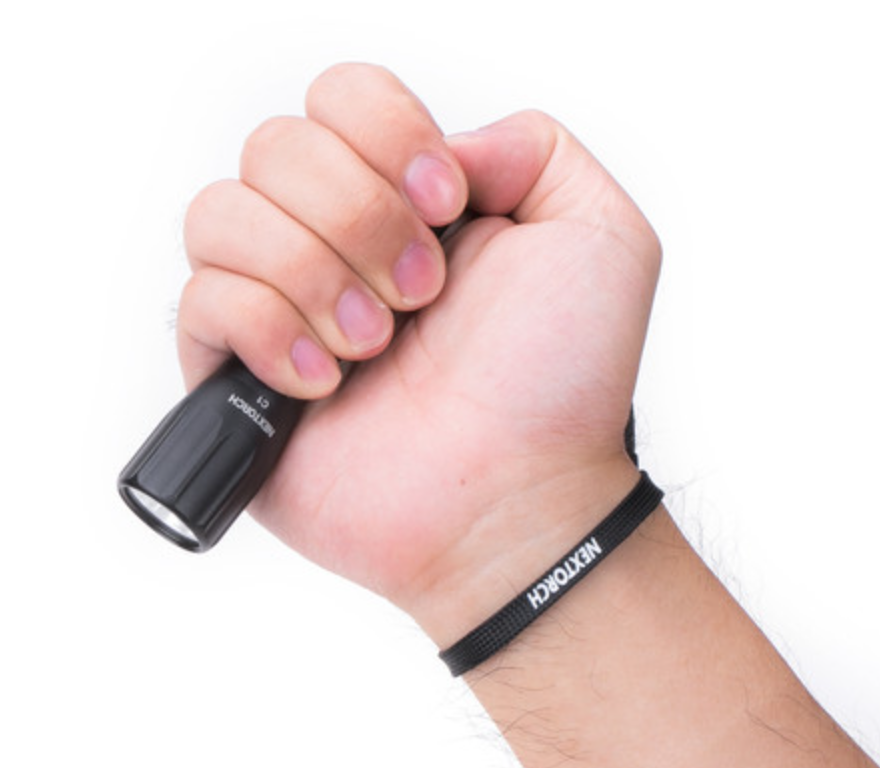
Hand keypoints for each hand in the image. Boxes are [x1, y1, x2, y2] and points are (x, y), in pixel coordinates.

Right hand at [179, 63, 660, 642]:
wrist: (517, 500)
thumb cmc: (561, 383)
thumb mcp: (599, 234)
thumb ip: (534, 145)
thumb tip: (439, 147)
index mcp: (407, 200)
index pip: (341, 97)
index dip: (385, 137)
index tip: (445, 208)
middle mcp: (335, 242)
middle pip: (276, 147)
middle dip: (358, 217)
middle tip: (421, 295)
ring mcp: (280, 305)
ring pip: (220, 213)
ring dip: (311, 273)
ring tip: (374, 347)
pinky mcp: (235, 374)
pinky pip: (201, 303)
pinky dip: (269, 333)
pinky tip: (326, 384)